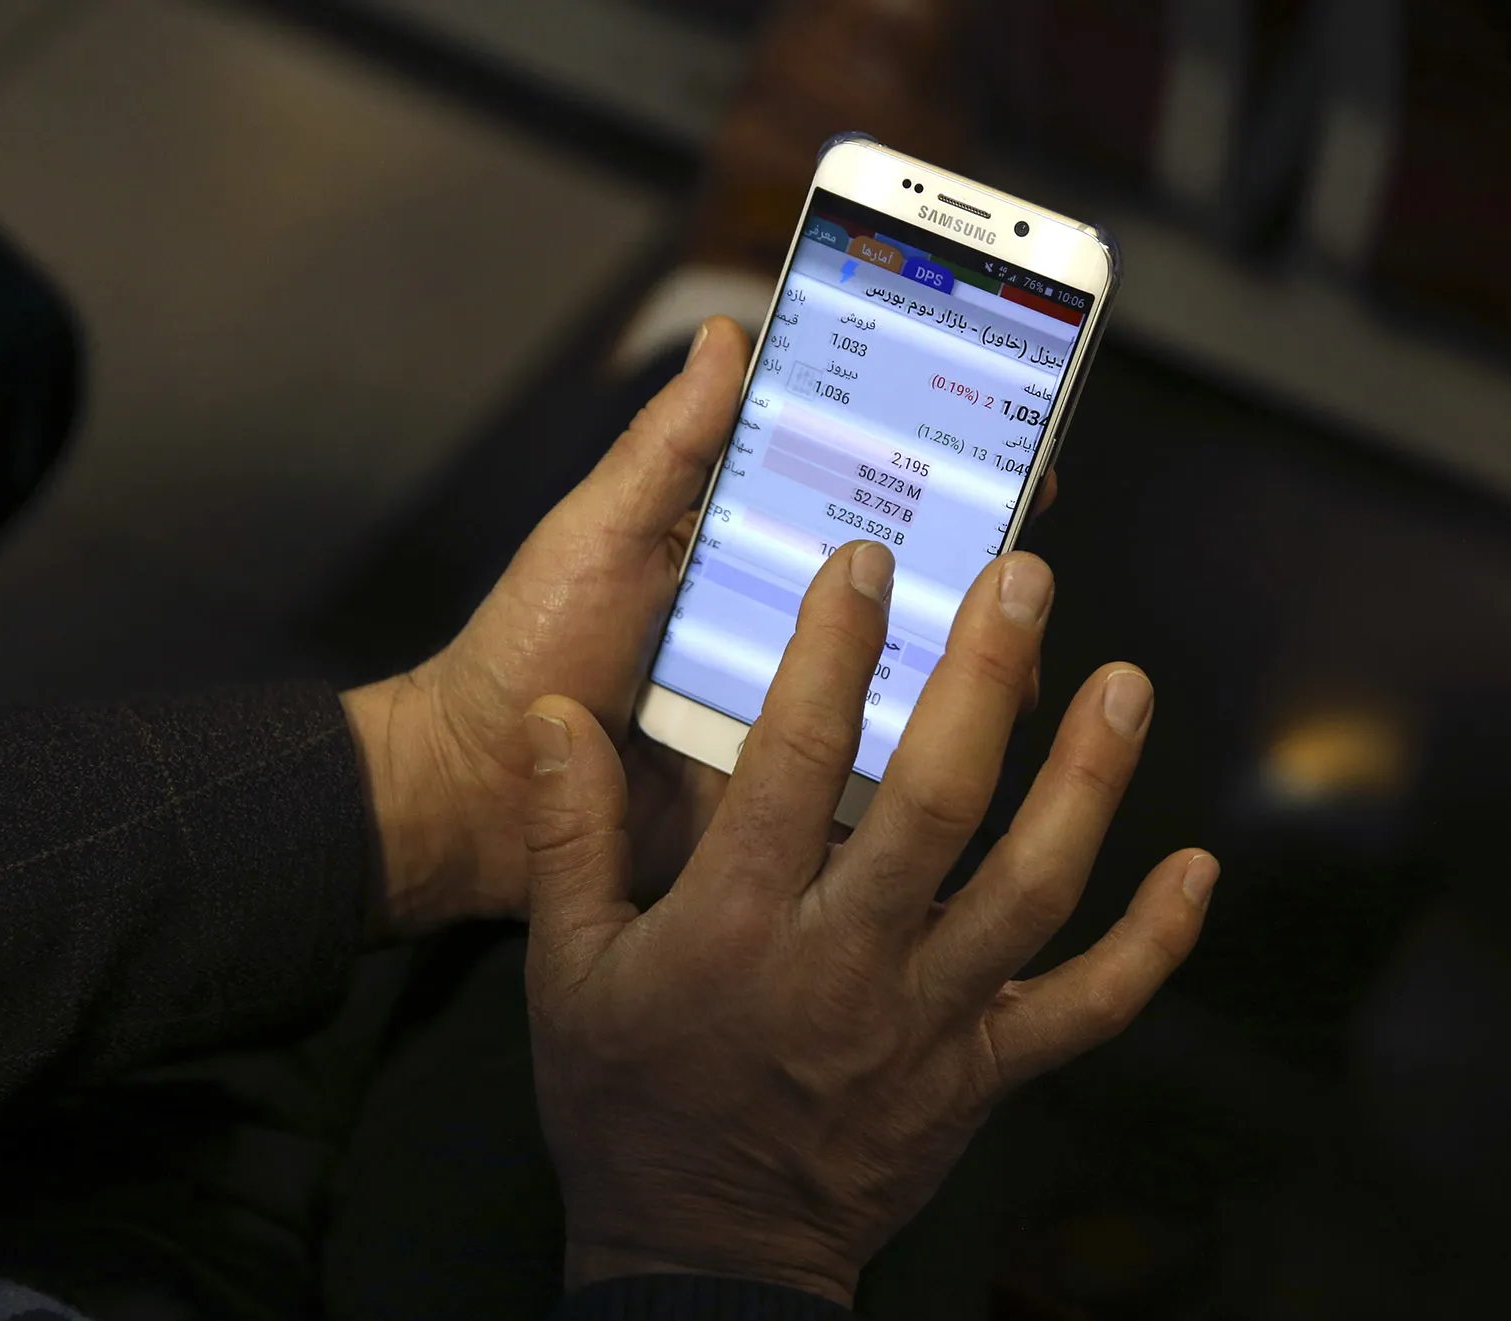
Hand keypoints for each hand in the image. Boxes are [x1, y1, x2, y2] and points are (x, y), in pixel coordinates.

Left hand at [339, 316, 1058, 941]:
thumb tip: (730, 336)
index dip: (930, 451)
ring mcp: (796, 707)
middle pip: (904, 578)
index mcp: (744, 550)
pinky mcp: (795, 788)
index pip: (857, 487)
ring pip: (909, 672)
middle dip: (976, 546)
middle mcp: (784, 624)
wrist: (481, 794)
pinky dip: (930, 743)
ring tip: (1016, 615)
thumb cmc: (530, 652)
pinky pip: (879, 763)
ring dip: (970, 645)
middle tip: (1029, 516)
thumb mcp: (599, 532)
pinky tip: (977, 715)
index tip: (1000, 412)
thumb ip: (668, 446)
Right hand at [519, 540, 1215, 1304]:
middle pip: (935, 803)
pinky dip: (1153, 944)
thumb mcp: (565, 971)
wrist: (701, 1254)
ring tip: (1123, 685)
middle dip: (984, 679)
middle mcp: (846, 962)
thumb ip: (567, 835)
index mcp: (737, 927)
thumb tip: (552, 712)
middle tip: (1021, 581)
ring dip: (1088, 782)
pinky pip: (1089, 1009)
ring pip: (1033, 889)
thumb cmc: (629, 1103)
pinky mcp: (984, 1074)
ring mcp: (930, 1022)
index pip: (789, 760)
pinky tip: (1196, 867)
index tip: (869, 564)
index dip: (832, 651)